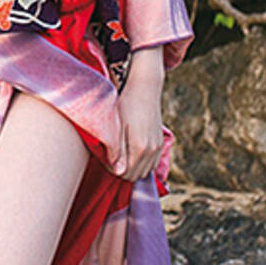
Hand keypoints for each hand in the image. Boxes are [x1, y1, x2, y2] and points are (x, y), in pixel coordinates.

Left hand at [110, 47, 164, 181]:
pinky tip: (132, 152)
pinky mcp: (160, 143)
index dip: (112, 169)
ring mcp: (158, 147)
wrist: (145, 89)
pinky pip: (152, 164)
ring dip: (132, 168)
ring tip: (121, 153)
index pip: (125, 173)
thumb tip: (118, 172)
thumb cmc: (126, 105)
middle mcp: (151, 150)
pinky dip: (142, 163)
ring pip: (144, 172)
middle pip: (135, 175)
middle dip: (122, 170)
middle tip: (111, 155)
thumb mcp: (116, 127)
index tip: (105, 157)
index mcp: (139, 147)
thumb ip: (118, 151)